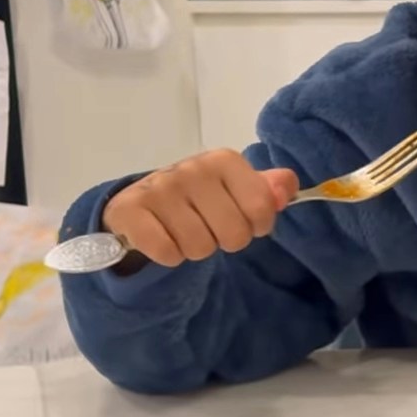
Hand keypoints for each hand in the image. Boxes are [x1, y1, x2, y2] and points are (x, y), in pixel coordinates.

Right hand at [102, 150, 300, 267]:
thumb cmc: (200, 197)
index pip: (263, 208)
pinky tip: (163, 239)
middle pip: (234, 234)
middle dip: (225, 240)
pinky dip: (168, 256)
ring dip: (195, 249)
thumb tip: (287, 188)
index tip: (243, 220)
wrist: (142, 202)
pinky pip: (166, 252)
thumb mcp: (237, 188)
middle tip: (210, 229)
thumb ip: (269, 189)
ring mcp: (159, 188)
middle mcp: (191, 169)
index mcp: (223, 161)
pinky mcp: (129, 210)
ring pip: (199, 247)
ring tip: (185, 232)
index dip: (258, 225)